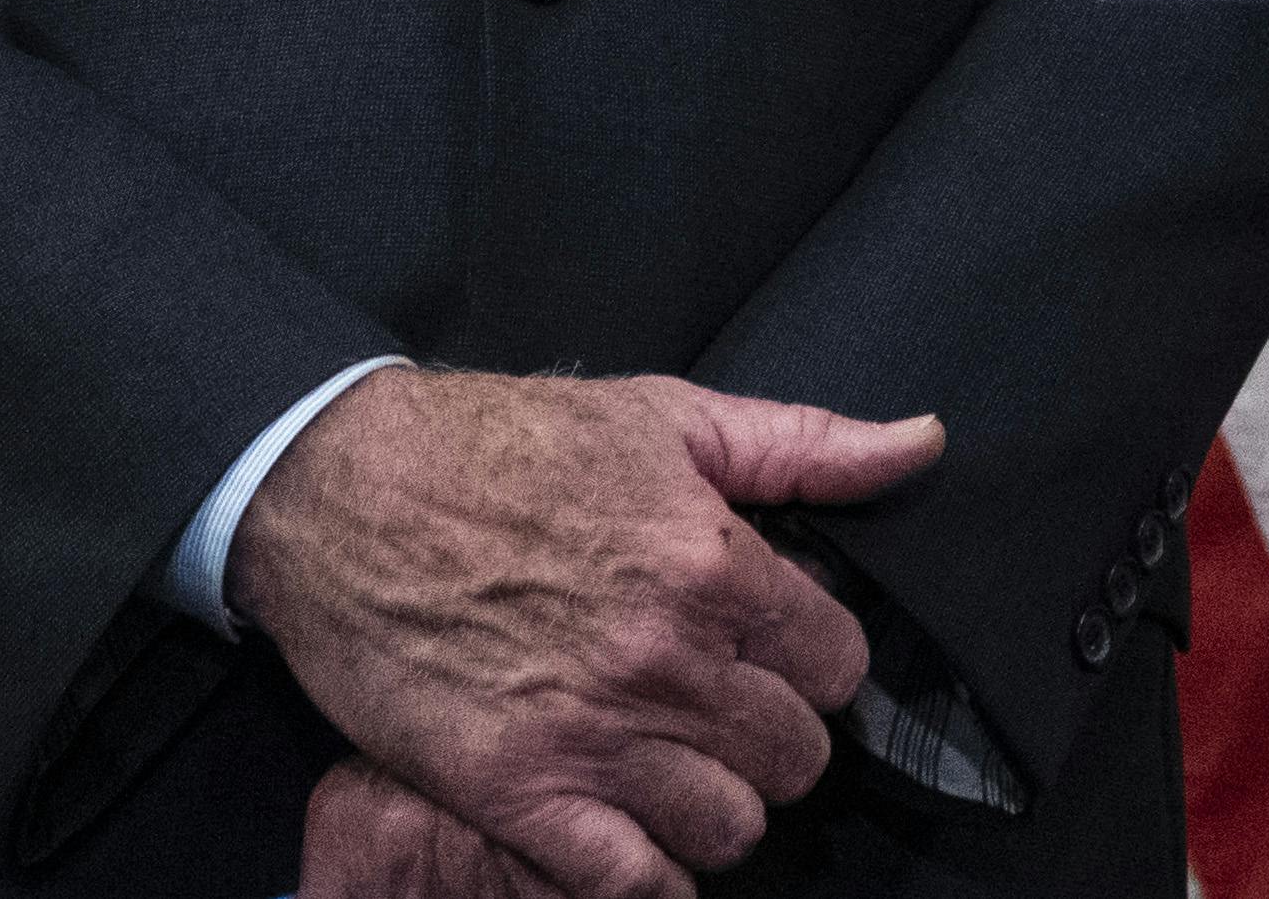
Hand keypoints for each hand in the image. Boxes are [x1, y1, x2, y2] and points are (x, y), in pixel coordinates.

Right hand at [228, 367, 936, 898]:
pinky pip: (624, 881)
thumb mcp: (671, 416)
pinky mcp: (510, 790)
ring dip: (718, 809)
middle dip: (775, 739)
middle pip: (793, 757)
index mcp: (715, 567)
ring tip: (686, 773)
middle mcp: (665, 661)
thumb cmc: (507, 445)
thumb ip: (807, 444)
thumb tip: (921, 445)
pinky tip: (641, 845)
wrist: (347, 492)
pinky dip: (649, 879)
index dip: (817, 663)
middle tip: (732, 715)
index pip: (838, 665)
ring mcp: (588, 735)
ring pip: (727, 828)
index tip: (781, 655)